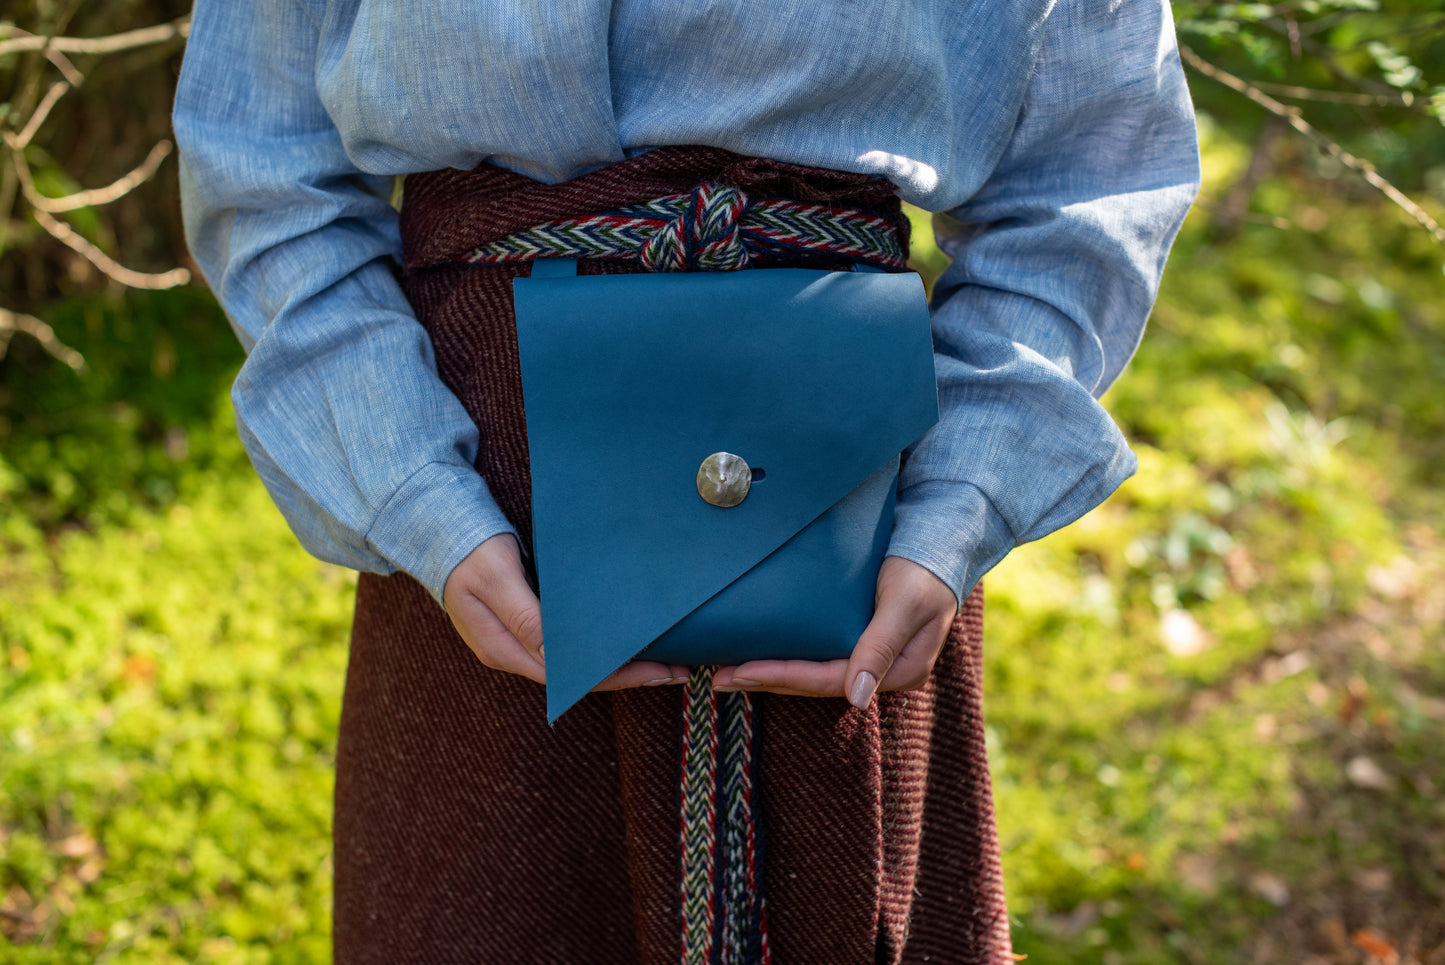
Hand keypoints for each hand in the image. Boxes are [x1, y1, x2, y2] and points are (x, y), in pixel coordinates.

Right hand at [443, 533, 688, 688]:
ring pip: (576, 662)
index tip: (659, 671)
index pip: (571, 677)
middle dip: (628, 674)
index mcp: (503, 649)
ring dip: (617, 660)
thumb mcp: (495, 578)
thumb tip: (556, 653)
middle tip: (676, 667)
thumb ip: (524, 616)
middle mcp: (513, 652)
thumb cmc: (467, 549)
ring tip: (662, 657)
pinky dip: (599, 642)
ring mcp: (518, 639)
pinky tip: (626, 635)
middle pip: (578, 676)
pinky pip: (569, 642)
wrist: (438, 527)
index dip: (618, 677)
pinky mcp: (525, 622)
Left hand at [712, 556, 957, 707]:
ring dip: (771, 672)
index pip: (829, 681)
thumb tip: (856, 699)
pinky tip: (759, 653)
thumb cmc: (924, 569)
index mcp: (899, 671)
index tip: (742, 672)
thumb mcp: (905, 604)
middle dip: (766, 680)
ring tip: (728, 671)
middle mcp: (881, 671)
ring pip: (813, 672)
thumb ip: (880, 647)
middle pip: (814, 682)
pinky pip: (817, 654)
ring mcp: (869, 656)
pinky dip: (786, 655)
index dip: (783, 678)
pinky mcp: (859, 638)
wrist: (941, 541)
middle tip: (718, 677)